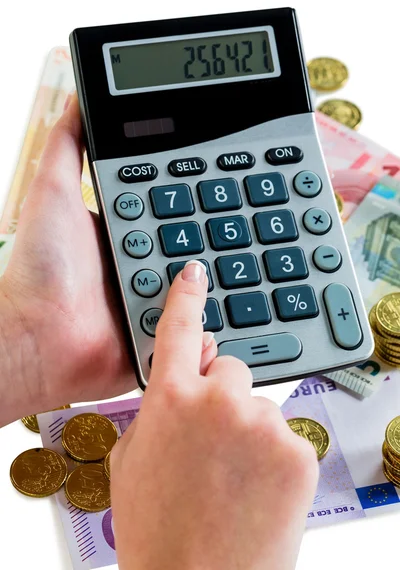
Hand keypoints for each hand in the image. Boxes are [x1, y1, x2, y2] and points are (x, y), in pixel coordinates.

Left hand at [0, 97, 219, 425]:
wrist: (40, 339)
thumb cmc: (42, 268)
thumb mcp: (52, 190)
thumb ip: (69, 143)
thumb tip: (81, 96)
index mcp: (130, 226)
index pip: (176, 199)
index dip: (201, 186)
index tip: (227, 170)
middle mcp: (148, 260)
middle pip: (199, 236)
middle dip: (224, 226)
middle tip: (251, 210)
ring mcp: (161, 298)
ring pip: (208, 278)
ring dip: (226, 269)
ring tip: (251, 251)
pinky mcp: (168, 330)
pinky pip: (204, 320)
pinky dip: (219, 311)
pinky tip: (237, 296)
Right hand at [111, 260, 318, 569]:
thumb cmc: (158, 528)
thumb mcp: (131, 457)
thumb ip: (157, 407)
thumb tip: (183, 378)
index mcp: (171, 399)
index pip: (180, 328)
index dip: (188, 296)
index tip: (197, 273)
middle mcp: (219, 401)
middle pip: (229, 369)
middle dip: (221, 394)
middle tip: (212, 440)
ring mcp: (263, 424)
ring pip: (258, 405)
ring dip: (247, 429)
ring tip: (231, 476)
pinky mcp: (298, 451)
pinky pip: (284, 435)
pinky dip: (273, 455)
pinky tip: (254, 488)